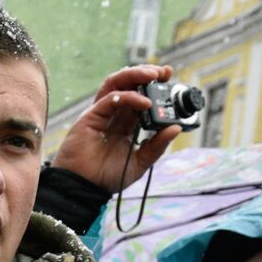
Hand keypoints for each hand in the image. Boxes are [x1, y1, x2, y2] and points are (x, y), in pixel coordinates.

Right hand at [51, 64, 181, 191]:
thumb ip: (156, 146)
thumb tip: (176, 128)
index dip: (154, 85)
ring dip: (136, 75)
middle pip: (129, 84)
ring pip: (117, 83)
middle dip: (148, 74)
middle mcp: (114, 114)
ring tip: (154, 75)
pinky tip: (144, 102)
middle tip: (165, 73)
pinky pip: (110, 99)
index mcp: (126, 124)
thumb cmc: (107, 178)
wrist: (85, 188)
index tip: (170, 78)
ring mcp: (102, 114)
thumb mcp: (140, 162)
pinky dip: (129, 96)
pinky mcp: (90, 117)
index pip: (141, 97)